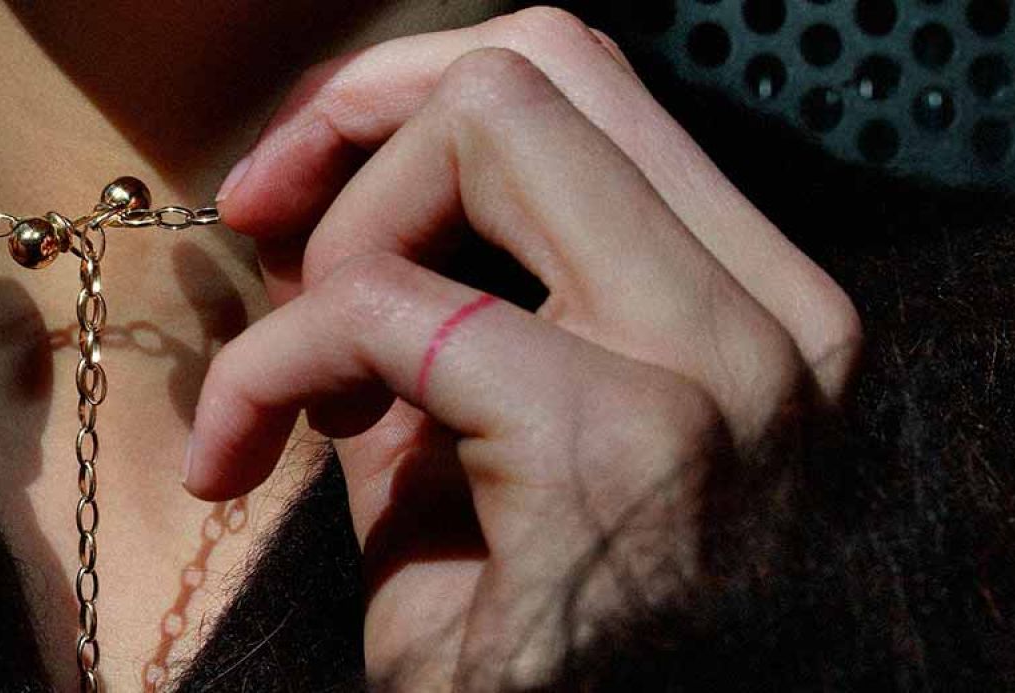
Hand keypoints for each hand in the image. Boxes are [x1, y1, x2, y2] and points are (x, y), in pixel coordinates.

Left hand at [187, 9, 860, 689]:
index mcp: (753, 308)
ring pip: (491, 121)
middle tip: (260, 219)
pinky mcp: (625, 441)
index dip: (404, 97)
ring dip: (341, 236)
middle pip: (539, 63)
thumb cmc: (511, 652)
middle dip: (357, 119)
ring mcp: (722, 371)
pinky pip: (387, 301)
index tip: (290, 189)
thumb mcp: (454, 449)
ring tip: (297, 386)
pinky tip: (241, 458)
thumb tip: (310, 188)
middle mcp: (772, 321)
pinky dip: (271, 364)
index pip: (583, 82)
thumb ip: (411, 308)